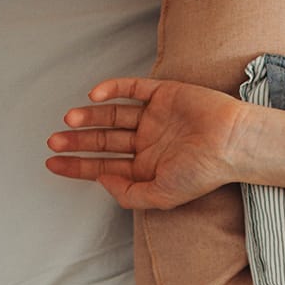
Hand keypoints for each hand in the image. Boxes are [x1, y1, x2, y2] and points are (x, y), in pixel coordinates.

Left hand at [44, 76, 253, 209]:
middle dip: (77, 142)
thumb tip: (101, 180)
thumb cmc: (202, 173)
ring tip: (70, 121)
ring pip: (112, 115)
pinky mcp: (163, 93)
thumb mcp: (161, 196)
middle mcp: (147, 142)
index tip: (52, 164)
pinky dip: (112, 89)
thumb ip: (128, 194)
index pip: (104, 166)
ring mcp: (154, 117)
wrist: (232, 142)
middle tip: (53, 142)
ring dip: (90, 117)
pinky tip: (95, 96)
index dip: (77, 166)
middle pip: (104, 140)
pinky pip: (131, 88)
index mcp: (147, 167)